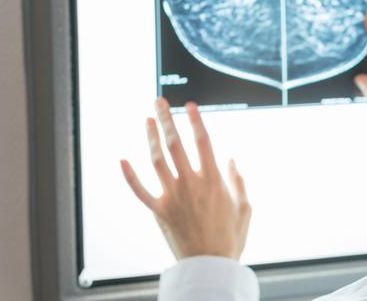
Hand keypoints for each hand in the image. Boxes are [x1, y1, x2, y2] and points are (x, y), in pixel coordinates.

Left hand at [120, 98, 250, 261]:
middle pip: (175, 144)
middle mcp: (190, 183)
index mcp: (213, 179)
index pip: (202, 141)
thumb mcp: (244, 207)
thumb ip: (238, 180)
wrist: (210, 266)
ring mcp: (172, 196)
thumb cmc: (230, 237)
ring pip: (157, 160)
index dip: (195, 120)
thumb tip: (231, 159)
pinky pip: (139, 190)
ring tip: (147, 120)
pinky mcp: (158, 211)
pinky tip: (121, 159)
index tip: (190, 105)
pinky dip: (129, 175)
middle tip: (159, 101)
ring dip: (150, 137)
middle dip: (167, 119)